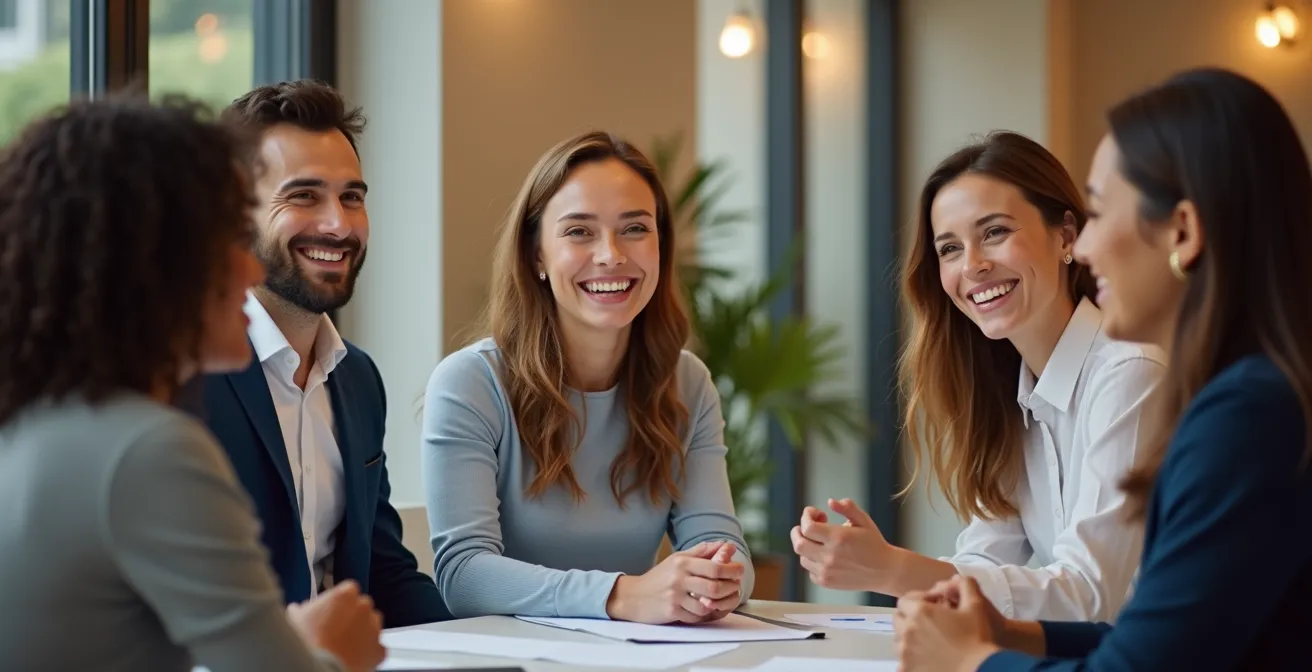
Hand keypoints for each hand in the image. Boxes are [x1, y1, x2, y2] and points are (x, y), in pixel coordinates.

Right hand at [286, 580, 385, 671]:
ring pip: (371, 626)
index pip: (348, 591)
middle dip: (351, 616)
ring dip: (360, 633)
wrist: (317, 668)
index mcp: (346, 594)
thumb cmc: (307, 643)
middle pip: (361, 607)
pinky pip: (375, 648)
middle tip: (335, 630)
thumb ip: (303, 608)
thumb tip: (298, 611)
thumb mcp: (296, 618)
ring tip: (342, 645)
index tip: (331, 611)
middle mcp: (364, 608)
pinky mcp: (379, 650)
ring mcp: (374, 628)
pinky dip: (367, 652)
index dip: (338, 602)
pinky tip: (352, 656)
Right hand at [606, 541, 743, 623]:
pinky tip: (706, 609)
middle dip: (729, 588)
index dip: (731, 569)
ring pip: (706, 603)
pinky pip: (696, 616)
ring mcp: (674, 596)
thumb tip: (725, 545)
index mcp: (682, 563)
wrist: (632, 596)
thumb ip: (701, 552)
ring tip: (723, 600)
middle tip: (736, 588)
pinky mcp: (671, 612)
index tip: (739, 570)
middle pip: (713, 586)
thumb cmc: (658, 577)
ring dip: (718, 604)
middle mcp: (678, 578)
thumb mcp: (677, 559)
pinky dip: (704, 614)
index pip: (713, 566)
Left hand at [790, 498, 892, 590]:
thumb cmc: (874, 544)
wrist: (885, 571)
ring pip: (802, 558)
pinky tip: (824, 556)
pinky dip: (812, 562)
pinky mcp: (827, 582)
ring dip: (807, 547)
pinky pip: (809, 571)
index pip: (807, 527)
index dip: (806, 516)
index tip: (815, 514)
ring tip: (819, 542)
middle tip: (805, 527)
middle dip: (797, 532)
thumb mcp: (864, 521)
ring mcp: (827, 571)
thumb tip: (831, 502)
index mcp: (838, 538)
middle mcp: (830, 556)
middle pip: (799, 544)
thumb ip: (848, 508)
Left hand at [894, 576, 999, 671]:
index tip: (931, 607)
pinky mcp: (907, 669)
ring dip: (909, 638)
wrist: (979, 670)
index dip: (917, 601)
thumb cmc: (977, 638)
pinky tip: (925, 659)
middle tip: (929, 624)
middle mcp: (907, 631)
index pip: (904, 600)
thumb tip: (956, 578)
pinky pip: (900, 662)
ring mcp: (905, 653)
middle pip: (898, 619)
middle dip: (910, 618)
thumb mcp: (976, 606)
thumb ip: (965, 585)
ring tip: (928, 642)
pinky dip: (909, 659)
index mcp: (919, 612)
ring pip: (899, 641)